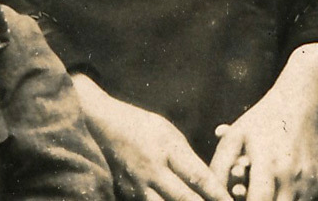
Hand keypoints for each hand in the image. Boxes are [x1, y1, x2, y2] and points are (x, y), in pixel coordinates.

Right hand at [74, 75, 230, 200]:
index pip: (199, 177)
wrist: (98, 123)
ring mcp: (136, 186)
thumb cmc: (139, 125)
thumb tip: (209, 185)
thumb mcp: (168, 132)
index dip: (218, 194)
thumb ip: (188, 159)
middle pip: (184, 199)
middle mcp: (152, 170)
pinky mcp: (124, 195)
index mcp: (166, 148)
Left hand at [206, 45, 317, 200]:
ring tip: (264, 192)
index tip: (236, 198)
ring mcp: (310, 183)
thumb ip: (219, 168)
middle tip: (250, 195)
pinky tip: (279, 191)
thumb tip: (212, 193)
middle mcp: (292, 177)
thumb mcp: (235, 137)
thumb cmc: (262, 121)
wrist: (302, 106)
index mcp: (268, 165)